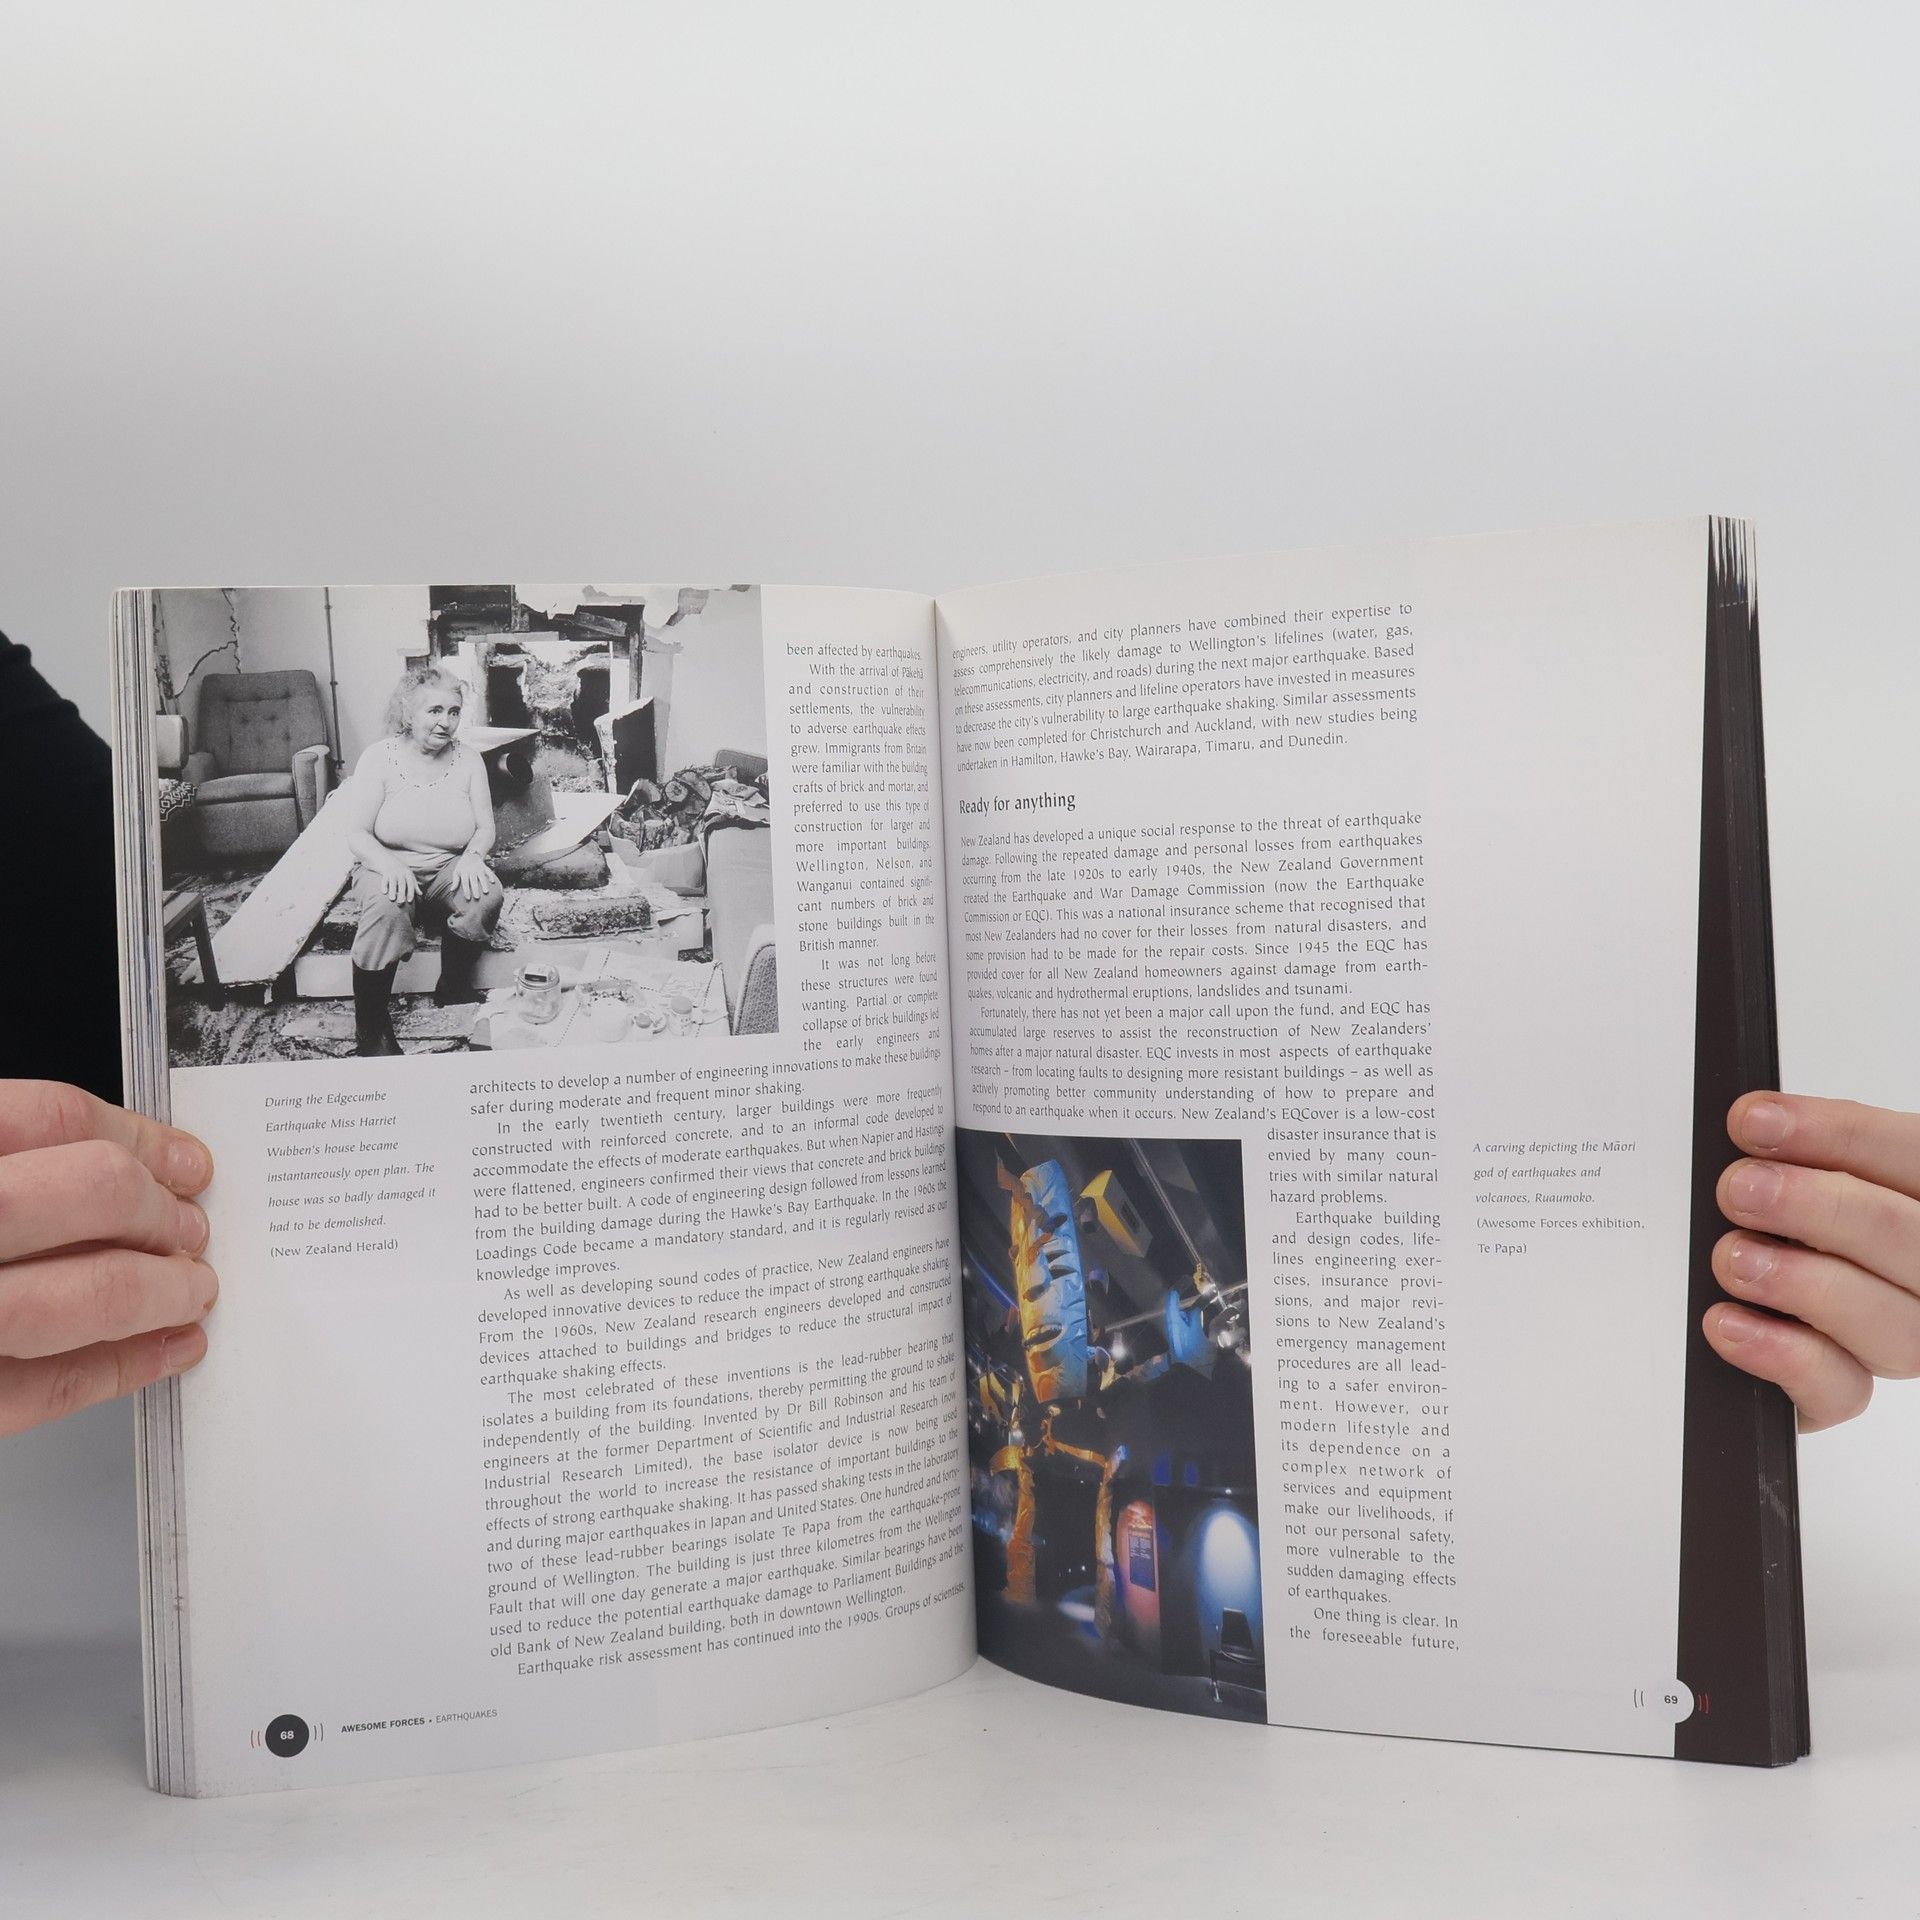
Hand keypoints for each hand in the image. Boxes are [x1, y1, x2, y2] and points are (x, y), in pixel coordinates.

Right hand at [0, 1081, 216, 1436]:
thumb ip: (20, 1168)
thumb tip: (123, 1172)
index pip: (54, 1120)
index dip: (139, 1140)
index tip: (187, 1163)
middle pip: (89, 1192)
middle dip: (160, 1211)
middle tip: (193, 1229)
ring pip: (83, 1297)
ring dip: (160, 1289)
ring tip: (195, 1288)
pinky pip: (49, 1388)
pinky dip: (123, 1368)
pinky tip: (171, 1349)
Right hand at [379, 858, 418, 904]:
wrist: (389, 860)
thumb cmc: (402, 871)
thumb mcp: (409, 876)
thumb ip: (415, 885)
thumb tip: (420, 894)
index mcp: (408, 874)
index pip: (410, 884)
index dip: (410, 892)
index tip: (409, 901)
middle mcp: (400, 873)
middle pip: (402, 884)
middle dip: (401, 893)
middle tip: (401, 902)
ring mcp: (392, 872)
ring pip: (393, 882)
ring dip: (392, 891)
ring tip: (392, 899)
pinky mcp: (385, 873)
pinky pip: (384, 880)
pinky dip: (384, 886)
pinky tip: (384, 892)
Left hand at [450, 852, 492, 899]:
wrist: (470, 855)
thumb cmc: (462, 865)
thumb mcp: (456, 871)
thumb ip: (455, 881)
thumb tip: (452, 890)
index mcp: (464, 872)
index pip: (465, 883)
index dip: (466, 891)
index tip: (468, 898)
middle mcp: (472, 871)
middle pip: (473, 881)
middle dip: (475, 889)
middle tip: (477, 897)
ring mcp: (479, 869)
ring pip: (482, 877)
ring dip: (484, 884)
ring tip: (486, 892)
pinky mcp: (484, 867)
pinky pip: (488, 871)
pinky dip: (491, 876)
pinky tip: (492, 882)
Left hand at [1706, 1091, 1919, 1430]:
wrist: (1745, 1307)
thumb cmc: (1773, 1221)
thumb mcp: (1788, 1175)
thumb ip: (1791, 1154)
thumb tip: (1751, 1121)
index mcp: (1918, 1198)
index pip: (1908, 1155)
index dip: (1836, 1134)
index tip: (1754, 1122)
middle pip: (1907, 1238)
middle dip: (1818, 1206)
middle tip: (1739, 1190)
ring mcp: (1897, 1333)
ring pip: (1890, 1322)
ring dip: (1800, 1283)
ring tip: (1732, 1259)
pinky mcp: (1844, 1389)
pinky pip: (1840, 1388)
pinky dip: (1781, 1355)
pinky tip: (1729, 1325)